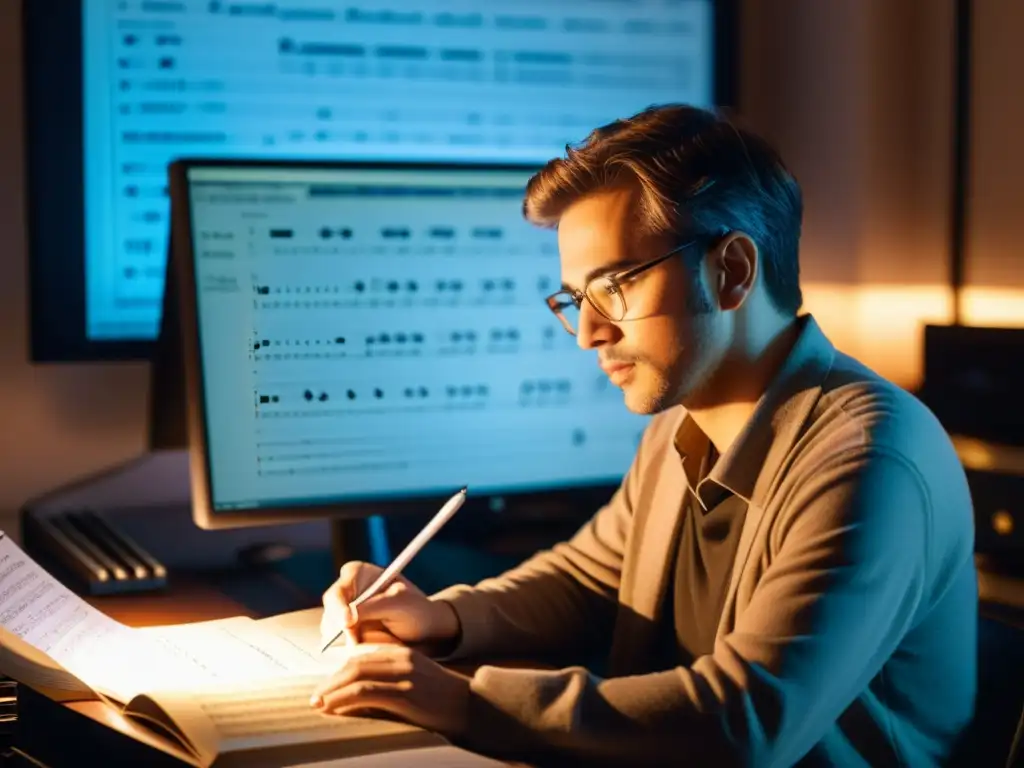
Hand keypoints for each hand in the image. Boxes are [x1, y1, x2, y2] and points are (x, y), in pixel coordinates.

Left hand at [310, 644, 469, 735]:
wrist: (473, 706)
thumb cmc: (443, 699)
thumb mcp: (416, 680)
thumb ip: (391, 679)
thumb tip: (358, 695)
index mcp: (402, 653)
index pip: (362, 656)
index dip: (339, 671)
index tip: (326, 686)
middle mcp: (401, 659)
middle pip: (354, 664)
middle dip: (330, 681)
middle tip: (315, 698)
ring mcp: (403, 676)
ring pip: (355, 677)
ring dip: (332, 692)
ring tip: (319, 705)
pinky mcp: (404, 693)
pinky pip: (365, 693)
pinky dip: (344, 700)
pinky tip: (335, 710)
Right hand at [320, 561, 459, 647]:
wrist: (425, 627)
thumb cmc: (416, 610)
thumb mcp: (399, 604)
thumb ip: (371, 608)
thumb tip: (346, 619)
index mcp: (358, 573)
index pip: (337, 591)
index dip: (338, 608)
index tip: (348, 624)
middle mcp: (347, 590)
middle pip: (330, 611)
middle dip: (340, 629)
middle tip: (356, 642)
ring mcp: (344, 610)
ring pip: (331, 628)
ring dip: (344, 639)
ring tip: (367, 644)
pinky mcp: (346, 629)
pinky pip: (338, 640)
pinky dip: (347, 646)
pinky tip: (364, 649)